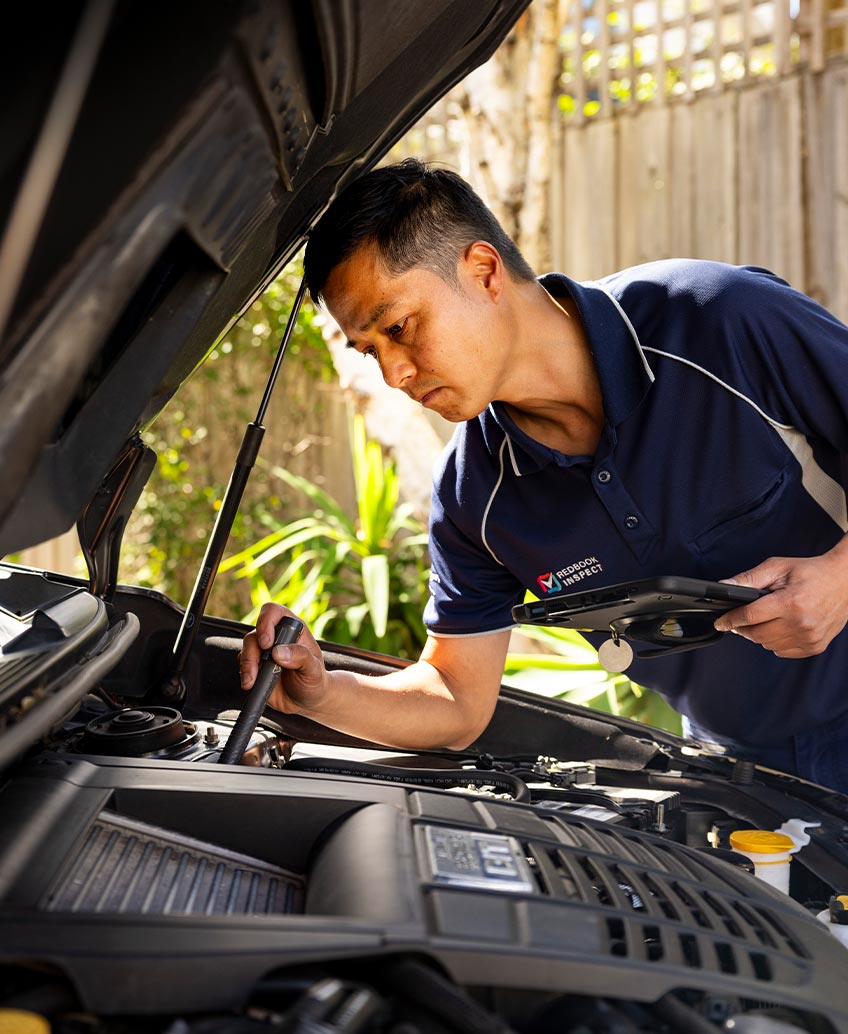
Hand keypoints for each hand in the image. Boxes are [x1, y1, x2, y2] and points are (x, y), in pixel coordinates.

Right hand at [239, 603, 331, 714]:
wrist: (308, 701)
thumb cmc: (315, 680)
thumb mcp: (313, 669)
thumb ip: (301, 657)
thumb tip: (279, 652)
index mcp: (293, 629)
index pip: (273, 612)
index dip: (265, 623)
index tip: (267, 644)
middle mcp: (276, 636)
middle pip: (254, 634)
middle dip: (252, 653)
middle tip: (255, 671)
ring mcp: (263, 651)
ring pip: (246, 649)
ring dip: (246, 665)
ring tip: (251, 682)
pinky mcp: (255, 666)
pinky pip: (242, 664)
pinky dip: (244, 675)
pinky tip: (251, 685)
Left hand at [714, 544, 847, 656]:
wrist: (844, 581)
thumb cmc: (811, 572)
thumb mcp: (778, 567)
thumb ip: (749, 578)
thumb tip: (723, 587)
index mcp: (790, 602)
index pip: (750, 617)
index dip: (730, 620)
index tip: (720, 622)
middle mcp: (801, 623)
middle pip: (756, 634)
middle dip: (743, 627)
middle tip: (742, 618)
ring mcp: (809, 638)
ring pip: (767, 645)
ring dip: (759, 634)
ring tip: (765, 619)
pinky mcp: (815, 646)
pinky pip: (782, 651)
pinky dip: (774, 642)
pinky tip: (779, 627)